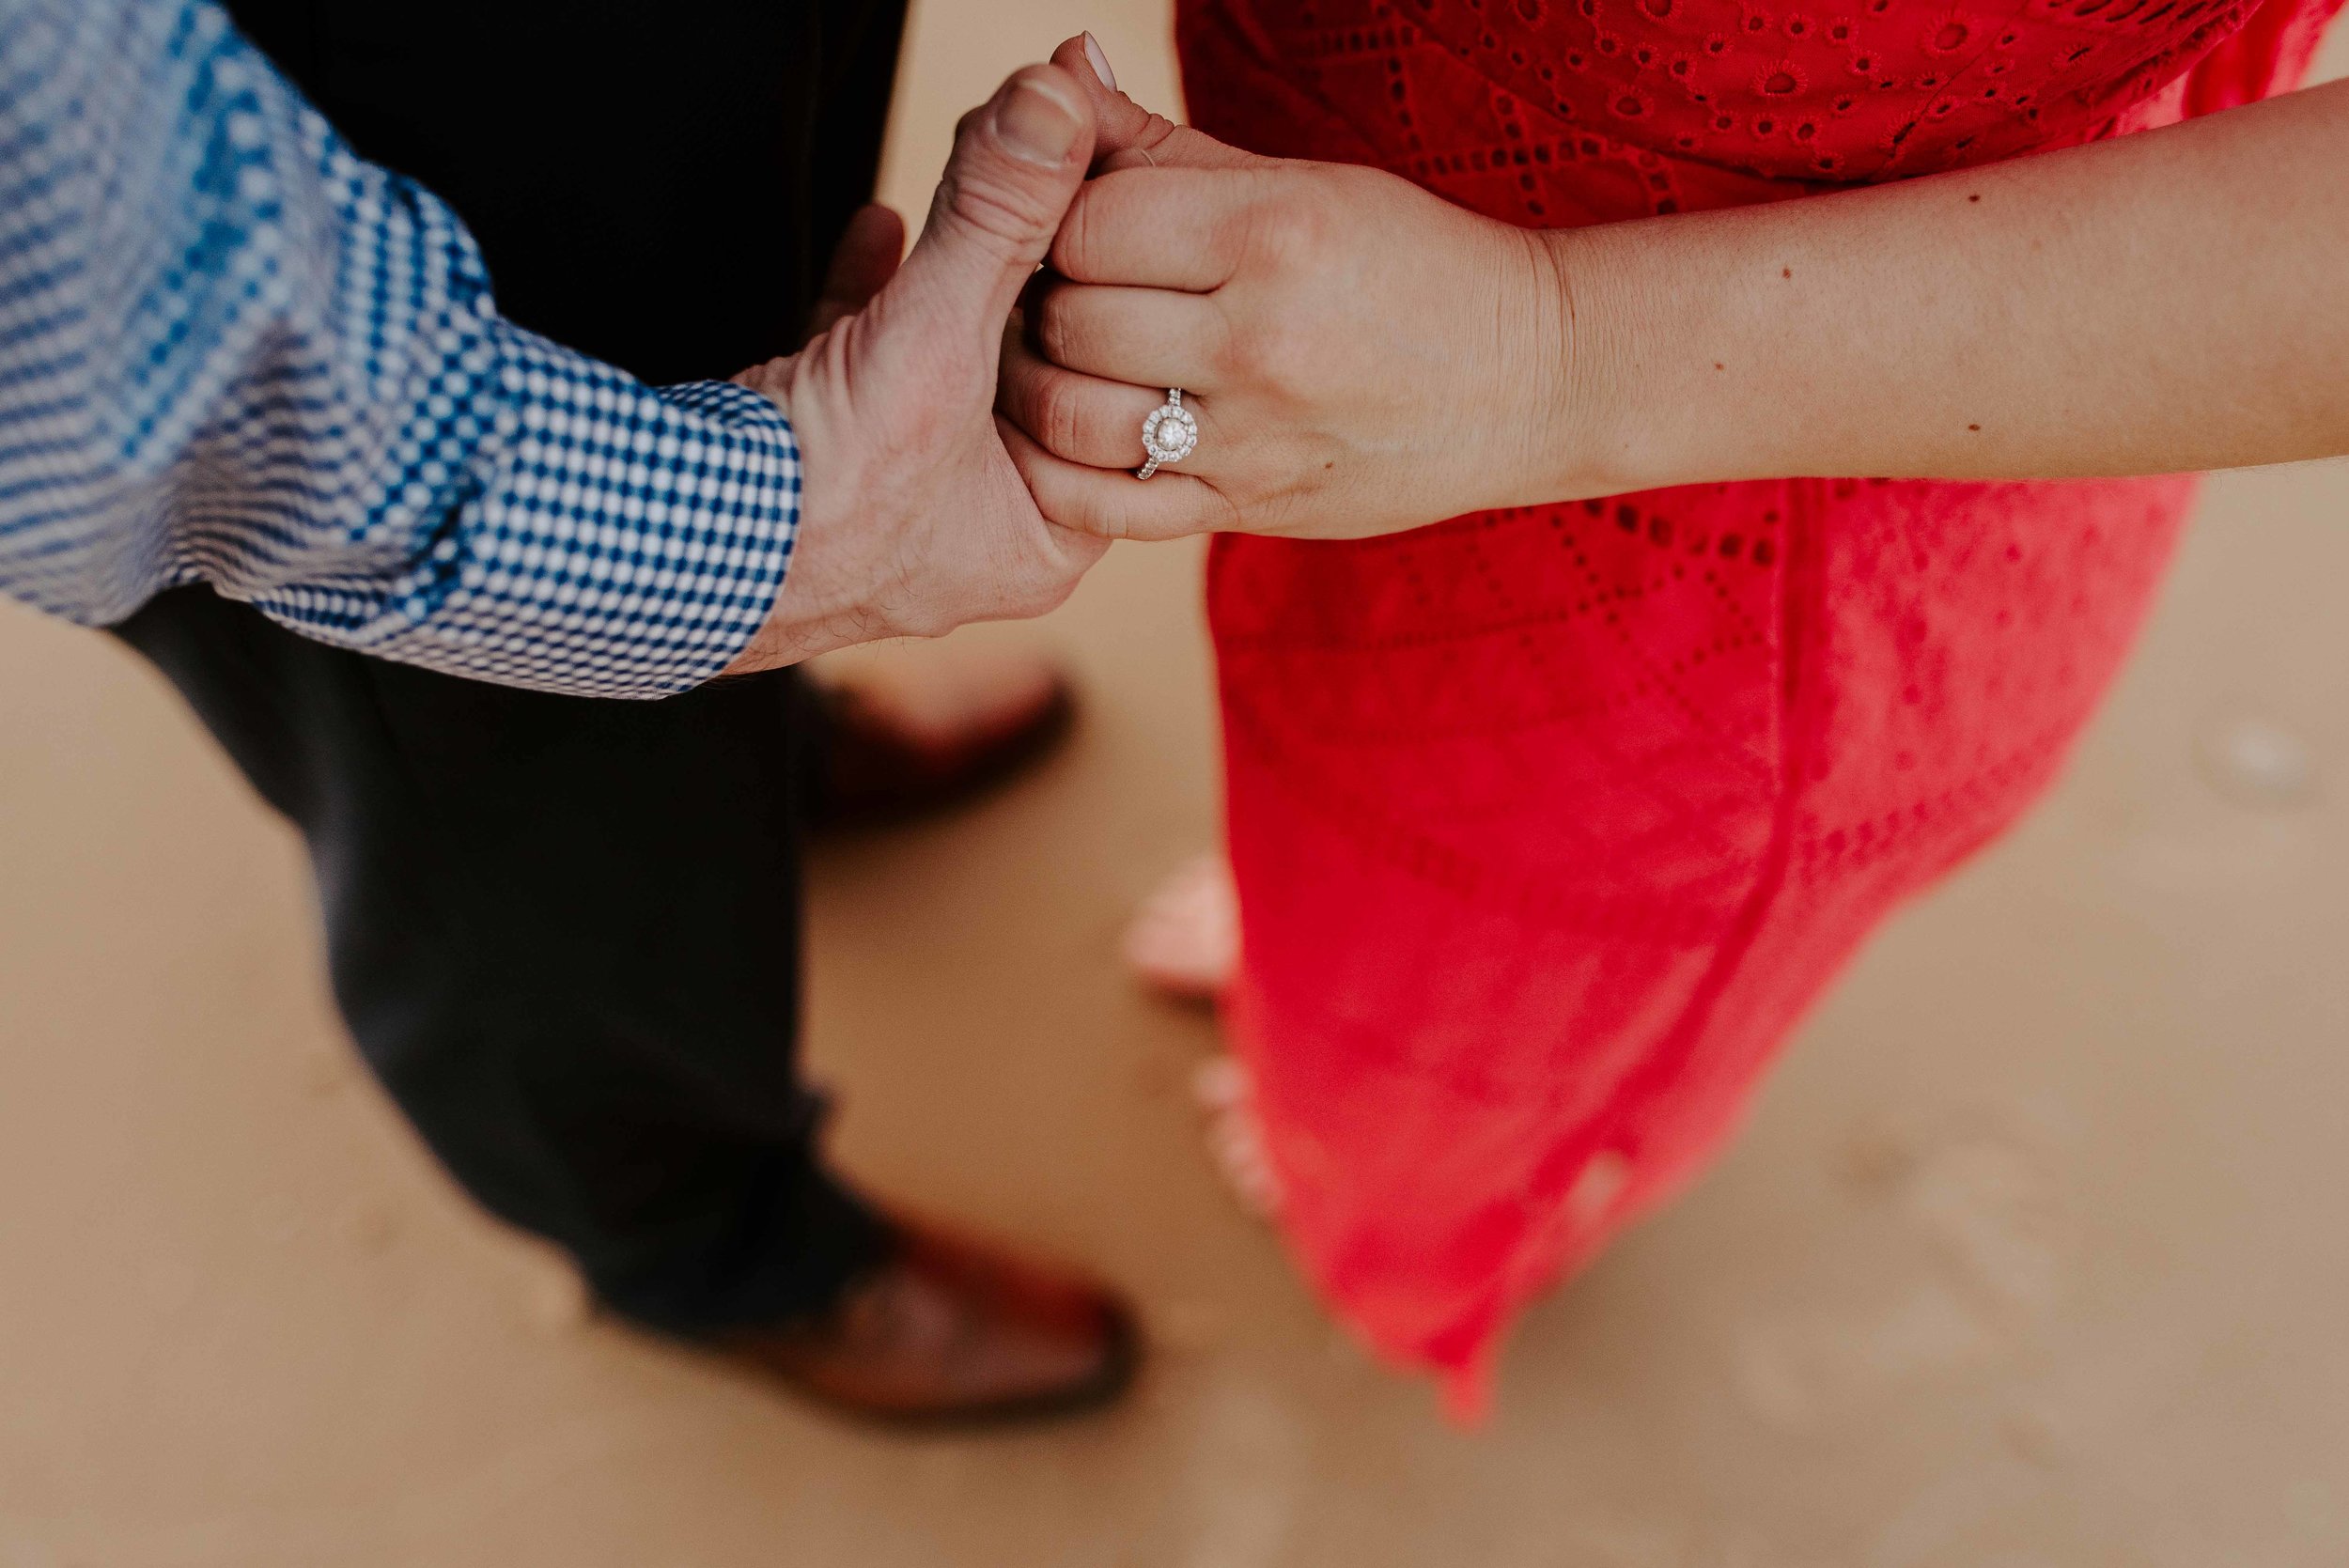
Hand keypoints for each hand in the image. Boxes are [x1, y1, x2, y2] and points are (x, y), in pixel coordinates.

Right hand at [723, 64, 1108, 671]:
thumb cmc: (816, 500)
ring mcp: (897, 505)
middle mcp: (978, 537)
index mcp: (1043, 544)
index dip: (1110, 315)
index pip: (1114, 412)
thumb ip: (998, 220)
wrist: (659, 550)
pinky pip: (866, 370)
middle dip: (1021, 289)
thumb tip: (1057, 108)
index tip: (1100, 228)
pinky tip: (876, 229)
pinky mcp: (823, 468)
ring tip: (964, 201)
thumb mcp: (934, 342)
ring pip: (946, 373)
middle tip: (1038, 197)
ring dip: (948, 285)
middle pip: (1029, 384)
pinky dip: (872, 299)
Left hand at [995, 37, 1581, 541]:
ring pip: (1069, 416)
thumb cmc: (1412, 262)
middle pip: (1066, 317)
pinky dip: (1070, 473)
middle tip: (1060, 294)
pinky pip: (1108, 506)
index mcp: (1272, 231)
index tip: (1080, 225)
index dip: (1059, 218)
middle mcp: (1259, 340)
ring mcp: (1252, 438)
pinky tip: (1086, 436)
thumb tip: (1060, 72)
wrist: (1531, 381)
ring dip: (1044, 387)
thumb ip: (1163, 145)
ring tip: (1070, 361)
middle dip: (1045, 301)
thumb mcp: (1301, 181)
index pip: (1084, 220)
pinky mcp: (1248, 509)